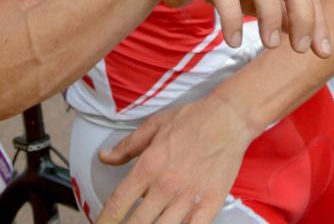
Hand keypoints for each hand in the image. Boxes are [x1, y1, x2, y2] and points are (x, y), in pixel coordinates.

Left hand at [97, 95, 248, 223]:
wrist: (228, 119)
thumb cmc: (193, 119)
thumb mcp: (154, 125)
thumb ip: (127, 145)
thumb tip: (104, 156)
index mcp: (149, 166)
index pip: (117, 203)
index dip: (104, 220)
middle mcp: (165, 186)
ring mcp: (188, 198)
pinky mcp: (209, 205)